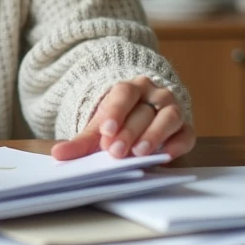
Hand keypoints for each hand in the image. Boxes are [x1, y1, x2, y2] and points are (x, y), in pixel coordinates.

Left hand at [50, 77, 194, 161]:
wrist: (143, 115)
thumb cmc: (120, 121)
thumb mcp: (100, 128)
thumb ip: (81, 142)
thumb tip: (59, 154)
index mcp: (130, 88)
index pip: (123, 94)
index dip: (115, 111)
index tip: (106, 131)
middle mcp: (154, 94)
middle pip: (143, 111)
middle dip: (129, 132)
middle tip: (115, 152)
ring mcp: (172, 109)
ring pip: (168, 117)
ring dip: (155, 134)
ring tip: (140, 153)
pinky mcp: (185, 128)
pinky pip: (185, 134)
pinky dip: (177, 144)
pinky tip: (165, 155)